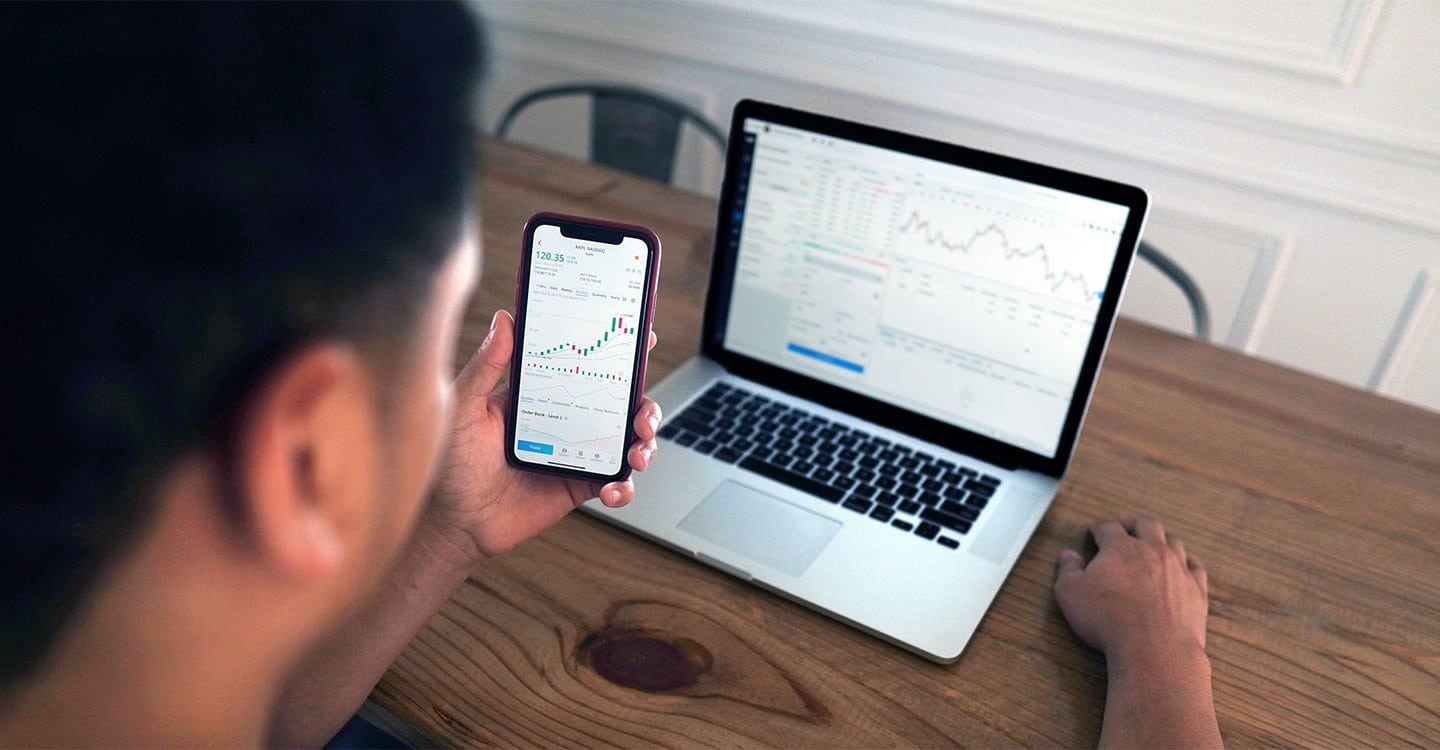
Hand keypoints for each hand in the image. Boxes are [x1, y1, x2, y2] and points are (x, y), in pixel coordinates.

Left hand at [426, 309, 660, 560]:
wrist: (457, 521)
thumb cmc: (453, 462)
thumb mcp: (465, 407)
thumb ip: (486, 365)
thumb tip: (504, 320)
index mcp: (544, 392)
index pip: (587, 363)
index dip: (618, 351)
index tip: (640, 339)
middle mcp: (568, 418)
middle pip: (622, 402)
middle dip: (645, 404)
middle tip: (642, 415)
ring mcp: (578, 452)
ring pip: (629, 440)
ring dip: (645, 443)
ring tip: (637, 454)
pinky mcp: (581, 485)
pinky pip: (617, 483)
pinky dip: (624, 488)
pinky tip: (612, 491)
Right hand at [1053, 517, 1208, 661]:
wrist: (1154, 649)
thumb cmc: (1109, 620)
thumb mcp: (1070, 594)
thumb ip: (1067, 570)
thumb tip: (1067, 555)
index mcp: (1121, 548)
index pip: (1108, 528)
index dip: (1099, 527)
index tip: (1095, 529)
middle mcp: (1152, 551)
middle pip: (1146, 525)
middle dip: (1133, 522)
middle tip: (1126, 523)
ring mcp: (1178, 568)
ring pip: (1173, 541)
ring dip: (1162, 538)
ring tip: (1155, 540)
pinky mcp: (1196, 589)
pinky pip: (1195, 566)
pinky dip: (1188, 561)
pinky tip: (1185, 564)